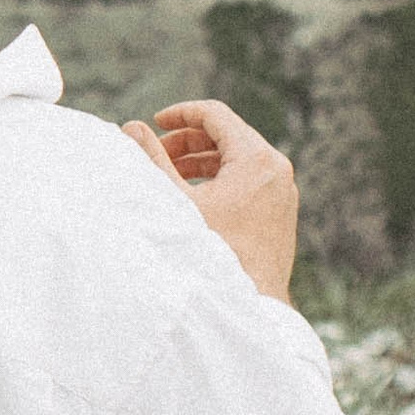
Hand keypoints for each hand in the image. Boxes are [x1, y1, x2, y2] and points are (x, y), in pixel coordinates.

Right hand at [121, 99, 298, 299]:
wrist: (252, 301)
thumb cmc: (217, 253)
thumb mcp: (179, 202)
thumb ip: (154, 160)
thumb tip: (131, 128)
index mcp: (256, 158)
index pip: (215, 114)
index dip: (180, 113)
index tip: (154, 123)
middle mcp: (277, 167)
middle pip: (227, 133)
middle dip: (188, 140)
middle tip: (157, 154)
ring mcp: (283, 188)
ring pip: (238, 156)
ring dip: (202, 159)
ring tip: (171, 174)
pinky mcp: (282, 207)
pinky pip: (250, 176)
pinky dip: (221, 176)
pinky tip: (195, 194)